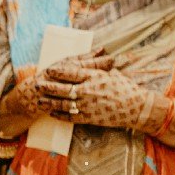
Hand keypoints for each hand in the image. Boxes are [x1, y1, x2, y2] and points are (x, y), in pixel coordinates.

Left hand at [37, 58, 152, 132]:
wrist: (137, 108)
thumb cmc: (127, 88)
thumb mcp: (112, 74)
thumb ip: (99, 67)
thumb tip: (95, 57)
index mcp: (94, 77)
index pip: (72, 73)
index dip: (58, 72)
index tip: (48, 70)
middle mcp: (89, 91)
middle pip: (63, 88)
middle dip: (48, 86)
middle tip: (37, 84)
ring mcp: (88, 105)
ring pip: (64, 103)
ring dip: (50, 102)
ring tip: (39, 100)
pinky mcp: (89, 118)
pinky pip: (71, 116)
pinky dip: (60, 115)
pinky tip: (52, 113)